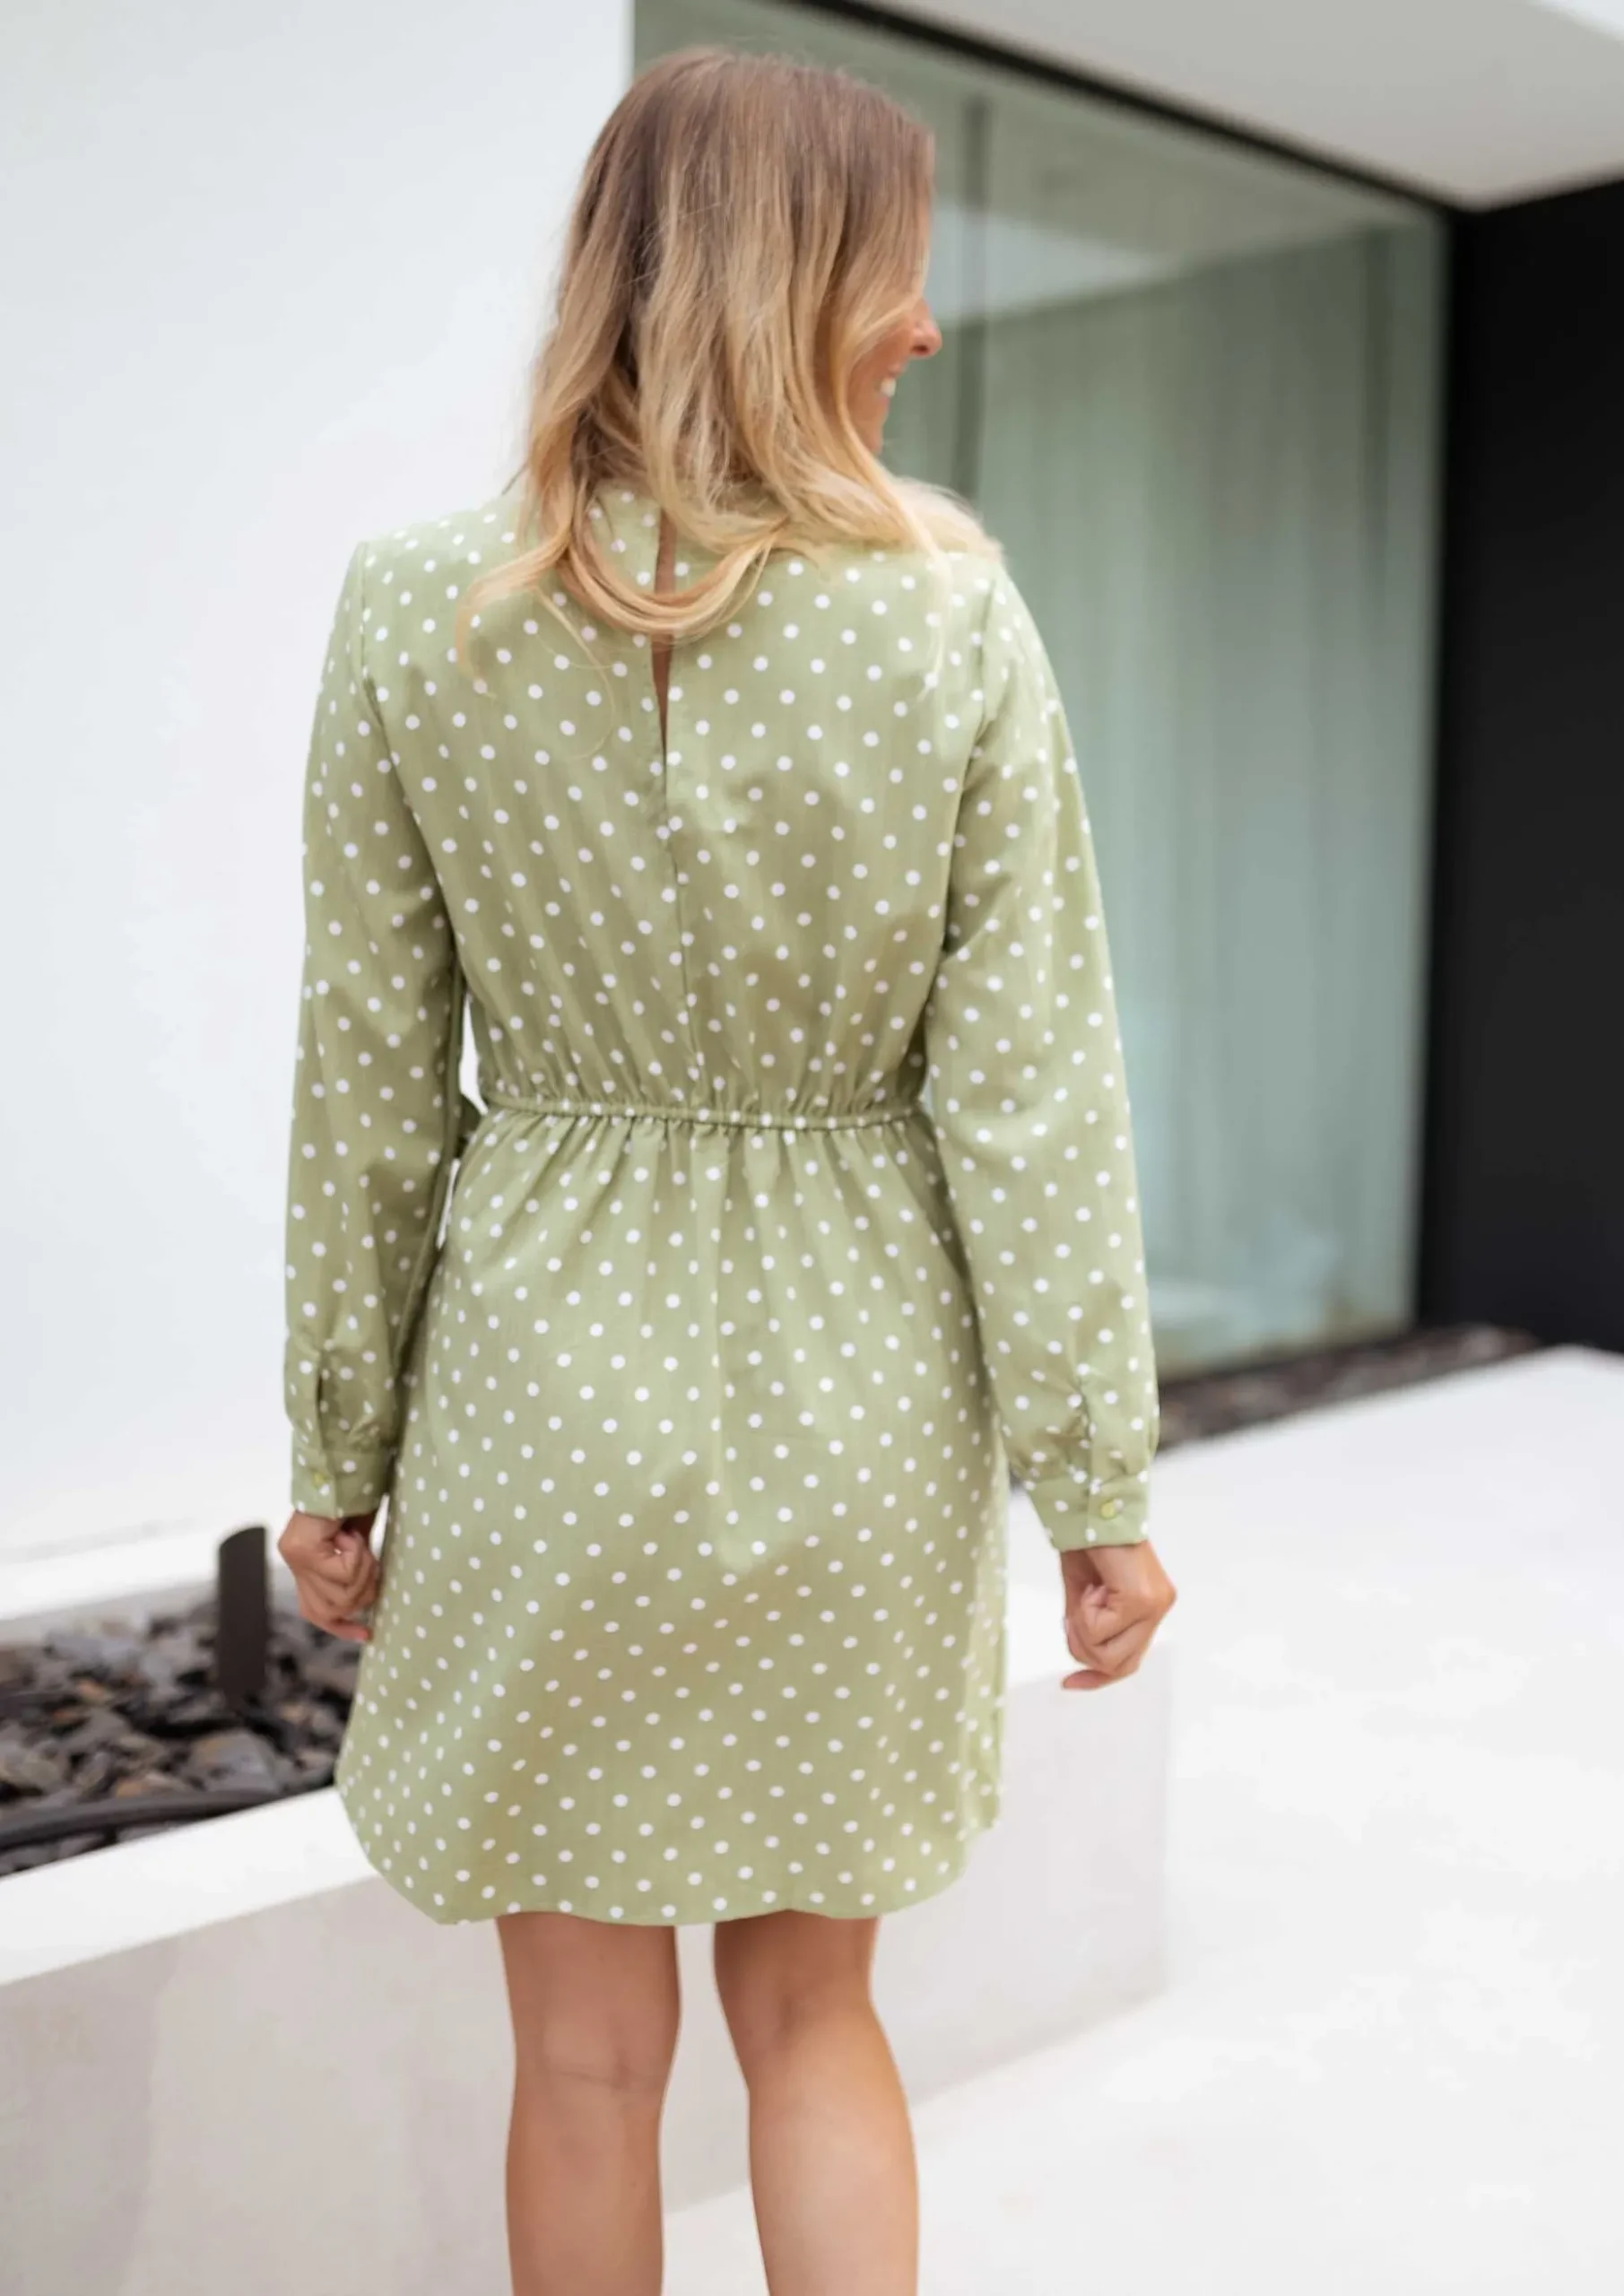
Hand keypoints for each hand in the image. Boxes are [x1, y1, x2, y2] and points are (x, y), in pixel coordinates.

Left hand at [278, 1509, 379, 1642]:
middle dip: (363, 1592)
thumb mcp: (357, 1545)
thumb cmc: (357, 1500)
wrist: (347, 1467)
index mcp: (304, 1565)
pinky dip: (358, 1556)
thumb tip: (365, 1603)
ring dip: (363, 1573)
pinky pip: (343, 1573)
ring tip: (363, 1545)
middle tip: (372, 1561)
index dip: (341, 1627)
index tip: (367, 1634)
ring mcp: (295, 1558)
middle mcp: (294, 1564)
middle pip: (332, 1610)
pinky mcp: (302, 1550)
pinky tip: (352, 1535)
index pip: (315, 1613)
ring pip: (340, 1596)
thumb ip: (353, 1571)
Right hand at [1059, 1539, 1175, 1689]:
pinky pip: (1100, 1632)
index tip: (1067, 1685)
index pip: (1128, 1662)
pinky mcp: (1142, 1600)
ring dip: (1082, 1631)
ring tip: (1084, 1595)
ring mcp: (1154, 1606)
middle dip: (1083, 1648)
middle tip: (1072, 1614)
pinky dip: (1083, 1613)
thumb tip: (1080, 1660)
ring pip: (1107, 1656)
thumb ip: (1087, 1628)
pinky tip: (1091, 1586)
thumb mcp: (1083, 1596)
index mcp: (1149, 1607)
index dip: (1097, 1679)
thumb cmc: (1084, 1542)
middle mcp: (1159, 1608)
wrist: (1087, 1505)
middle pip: (1117, 1666)